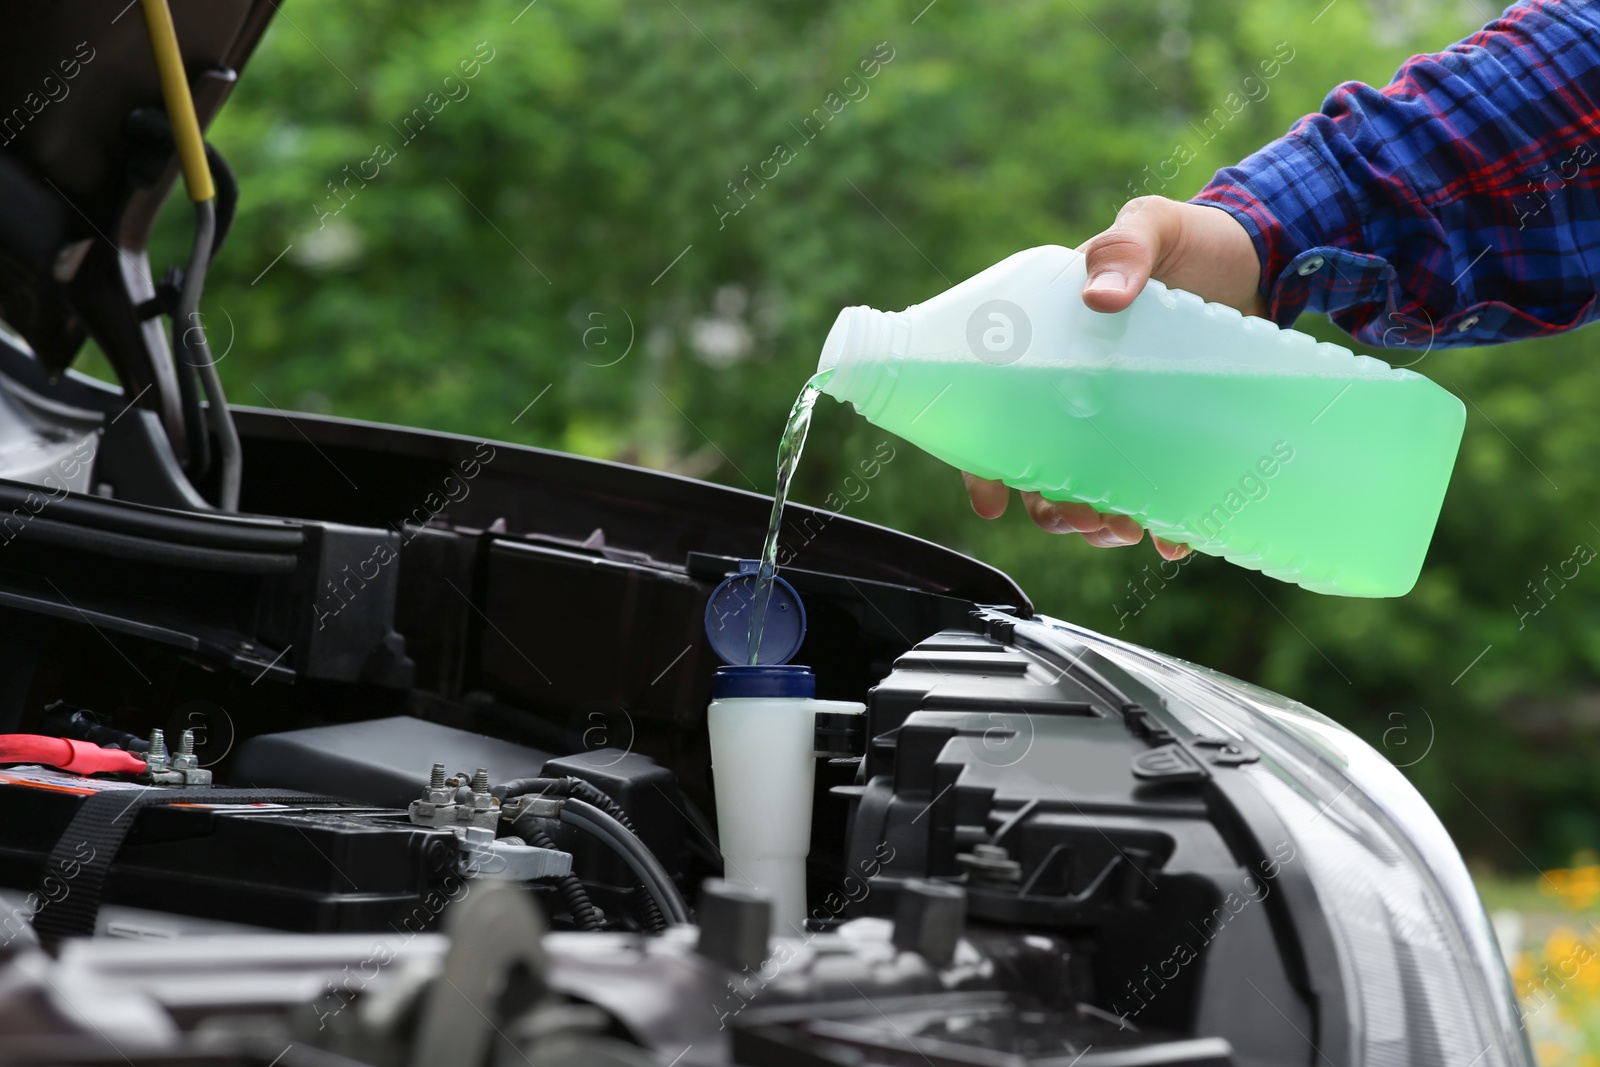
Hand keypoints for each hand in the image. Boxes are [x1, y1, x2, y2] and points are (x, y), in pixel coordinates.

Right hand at [963, 196, 1264, 561]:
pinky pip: (1157, 491)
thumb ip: (1124, 250)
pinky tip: (1173, 538)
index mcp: (1051, 344)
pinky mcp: (1173, 433)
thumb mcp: (1150, 227)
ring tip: (1122, 529)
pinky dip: (1161, 524)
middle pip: (1041, 469)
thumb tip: (1101, 297)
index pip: (995, 412)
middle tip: (1078, 517)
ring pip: (1092, 490)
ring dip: (1097, 525)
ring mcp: (1126, 418)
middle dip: (1051, 508)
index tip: (991, 502)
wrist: (1265, 257)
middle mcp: (1079, 390)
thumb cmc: (1192, 238)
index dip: (981, 464)